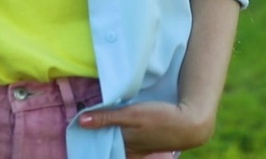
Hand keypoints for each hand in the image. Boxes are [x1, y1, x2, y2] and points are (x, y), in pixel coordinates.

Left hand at [78, 101, 213, 156]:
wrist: (191, 124)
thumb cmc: (161, 118)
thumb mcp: (133, 115)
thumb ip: (107, 118)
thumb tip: (80, 122)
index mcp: (123, 144)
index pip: (99, 147)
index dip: (88, 143)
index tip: (75, 137)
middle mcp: (129, 149)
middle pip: (107, 147)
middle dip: (95, 142)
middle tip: (80, 134)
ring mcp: (139, 149)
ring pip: (116, 145)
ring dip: (106, 139)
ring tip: (94, 131)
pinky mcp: (147, 145)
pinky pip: (127, 145)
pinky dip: (118, 140)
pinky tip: (116, 132)